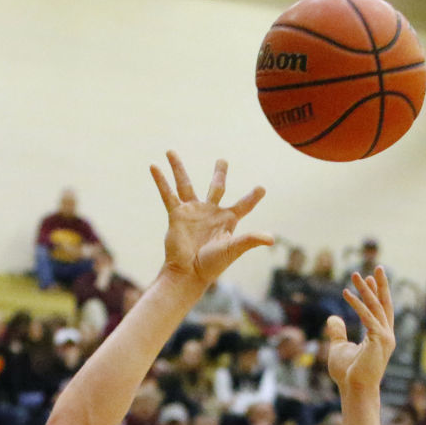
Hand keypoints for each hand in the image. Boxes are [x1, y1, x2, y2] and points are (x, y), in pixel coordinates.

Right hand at [149, 152, 272, 288]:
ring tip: (170, 151)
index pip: (243, 205)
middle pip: (216, 187)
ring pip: (185, 184)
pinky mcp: (176, 215)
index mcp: (227, 221)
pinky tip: (154, 167)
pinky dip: (161, 181)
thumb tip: (271, 239)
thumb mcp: (233, 249)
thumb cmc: (211, 265)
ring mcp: (192, 212)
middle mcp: (210, 213)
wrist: (187, 273)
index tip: (261, 189)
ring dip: (178, 168)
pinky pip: (168, 194)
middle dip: (219, 173)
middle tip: (222, 160)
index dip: (252, 198)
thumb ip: (250, 240)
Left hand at [323, 270, 395, 396]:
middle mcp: (387, 335)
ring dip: (365, 289)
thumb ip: (337, 332)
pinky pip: (367, 317)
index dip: (376, 292)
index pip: (380, 310)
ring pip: (376, 306)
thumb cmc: (348, 373)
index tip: (369, 277)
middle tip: (376, 266)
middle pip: (384, 303)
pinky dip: (357, 304)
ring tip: (356, 274)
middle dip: (380, 284)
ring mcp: (385, 337)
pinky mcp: (379, 340)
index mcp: (380, 336)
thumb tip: (333, 318)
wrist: (354, 389)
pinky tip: (346, 293)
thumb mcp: (338, 347)